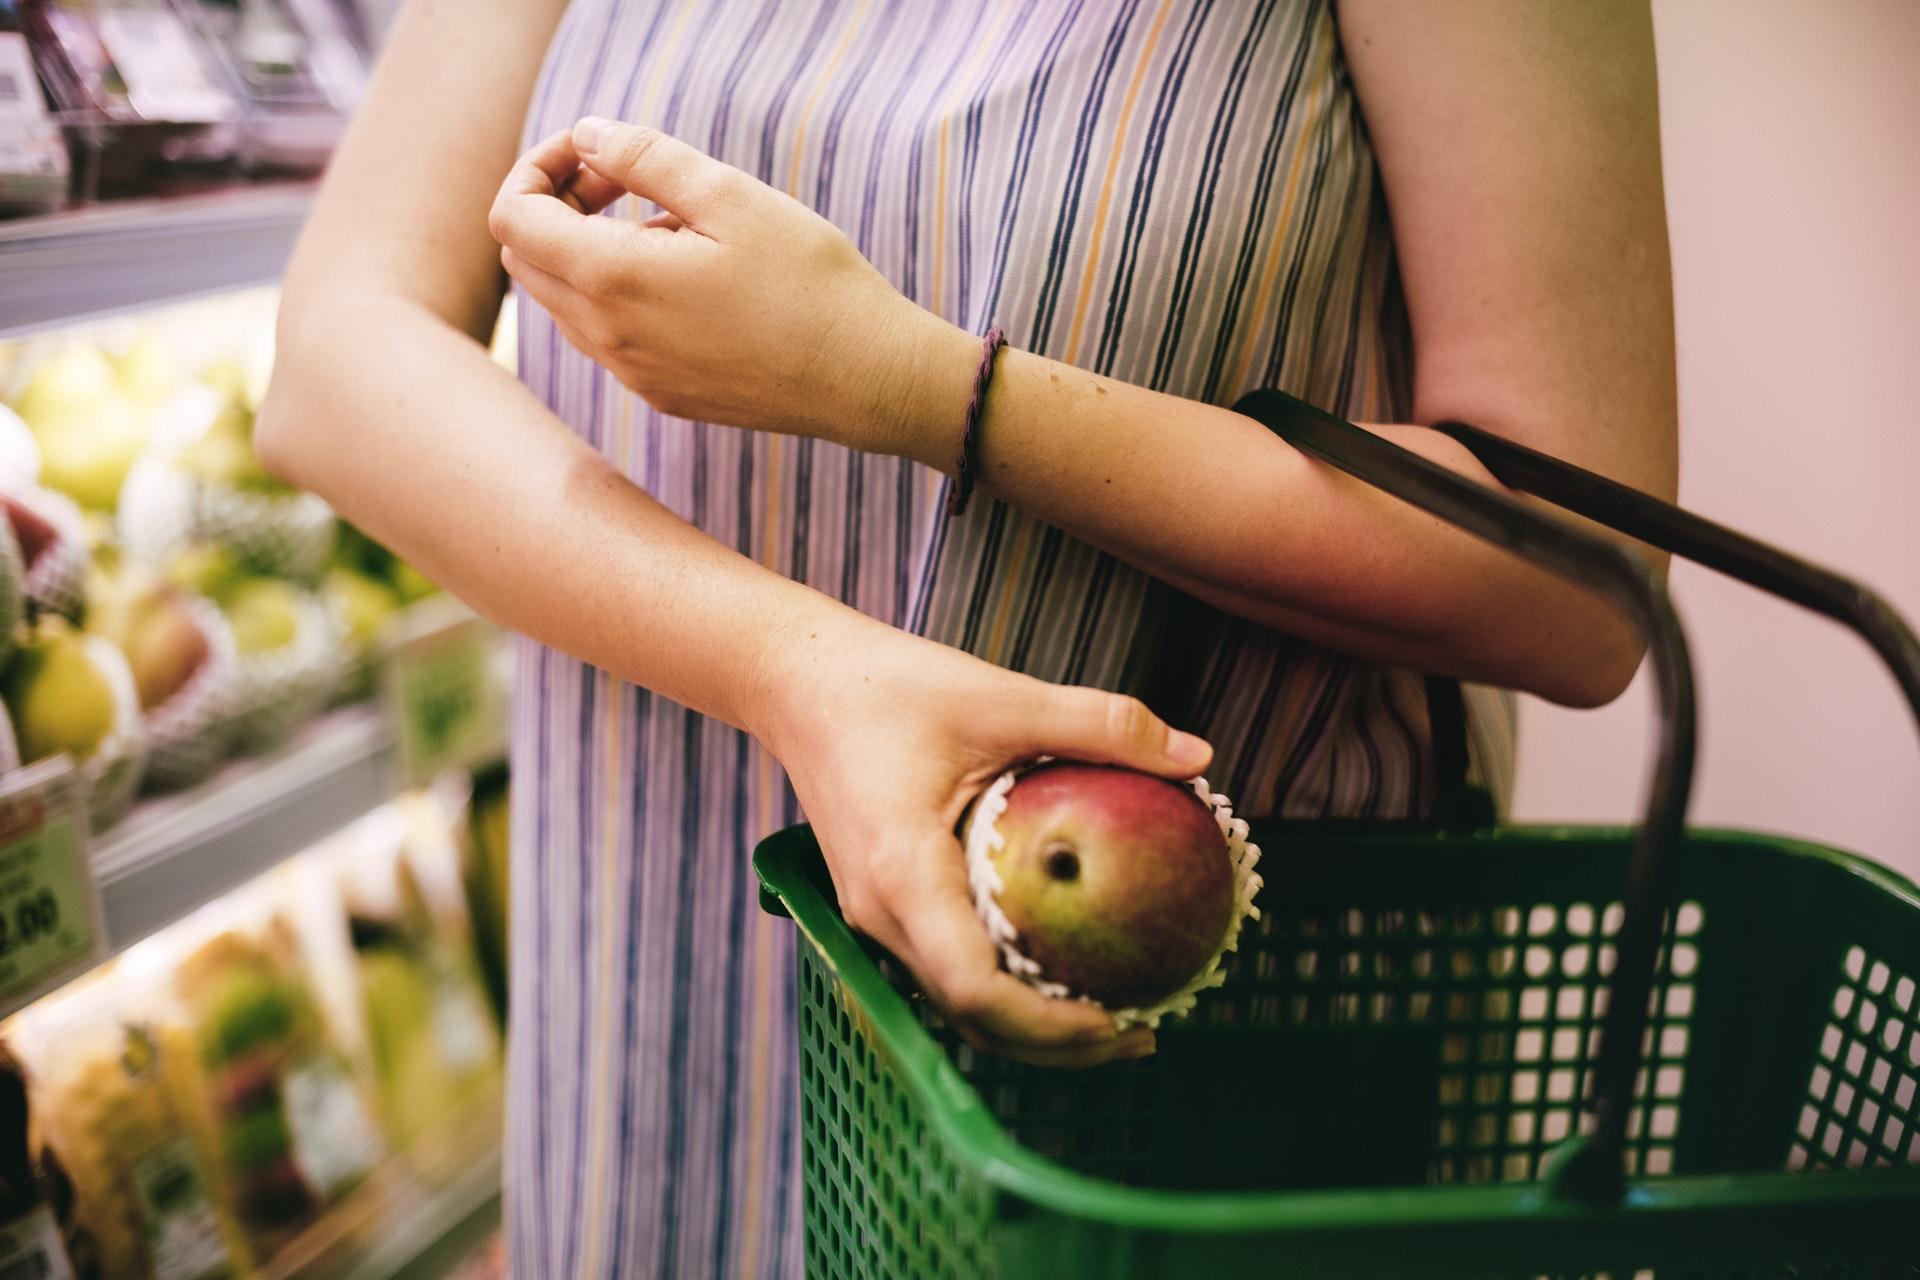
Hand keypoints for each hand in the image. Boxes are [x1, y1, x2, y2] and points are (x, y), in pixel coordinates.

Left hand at [488, 119, 974, 460]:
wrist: (866, 378)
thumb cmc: (808, 281)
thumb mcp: (728, 195)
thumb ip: (644, 158)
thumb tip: (587, 137)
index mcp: (612, 280)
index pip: (511, 217)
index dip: (538, 169)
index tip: (596, 155)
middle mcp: (607, 338)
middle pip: (526, 262)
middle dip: (555, 207)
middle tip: (622, 183)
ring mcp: (633, 374)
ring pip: (564, 303)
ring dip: (588, 252)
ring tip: (670, 228)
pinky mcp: (664, 395)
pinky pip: (608, 338)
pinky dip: (620, 295)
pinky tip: (691, 279)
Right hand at [753, 611, 1213, 1066]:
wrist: (795, 681)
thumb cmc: (886, 685)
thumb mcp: (1002, 695)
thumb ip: (1100, 723)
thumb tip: (1198, 756)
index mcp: (903, 871)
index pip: (974, 987)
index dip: (1049, 1025)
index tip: (1120, 1021)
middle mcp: (880, 911)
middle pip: (970, 1015)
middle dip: (1056, 1043)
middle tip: (1143, 1031)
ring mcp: (873, 915)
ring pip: (956, 1002)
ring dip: (1030, 1023)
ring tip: (1114, 1013)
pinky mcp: (879, 904)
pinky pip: (946, 966)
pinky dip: (1004, 986)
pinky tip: (1058, 964)